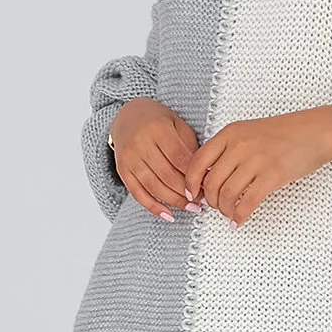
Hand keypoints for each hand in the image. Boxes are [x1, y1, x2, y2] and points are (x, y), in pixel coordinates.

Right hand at [109, 98, 199, 219]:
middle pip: (167, 175)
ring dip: (175, 202)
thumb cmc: (158, 121)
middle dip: (187, 192)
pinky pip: (138, 193)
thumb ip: (190, 146)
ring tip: (192, 208)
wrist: (127, 116)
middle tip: (203, 201)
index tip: (208, 186)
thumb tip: (206, 174)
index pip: (179, 158)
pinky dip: (153, 207)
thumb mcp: (177, 125)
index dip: (194, 175)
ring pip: (154, 187)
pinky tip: (168, 215)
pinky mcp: (122, 170)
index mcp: (158, 129)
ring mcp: (130, 159)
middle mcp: (141, 144)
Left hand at [184, 108, 331, 226]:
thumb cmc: (284, 134)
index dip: (190, 182)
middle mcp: (239, 145)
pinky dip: (240, 216)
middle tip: (215, 207)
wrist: (315, 131)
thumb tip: (209, 176)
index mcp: (230, 133)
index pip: (197, 161)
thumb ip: (228, 149)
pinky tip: (239, 220)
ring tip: (229, 213)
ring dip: (224, 210)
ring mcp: (256, 160)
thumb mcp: (249, 132)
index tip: (193, 194)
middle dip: (210, 201)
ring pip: (227, 194)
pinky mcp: (273, 175)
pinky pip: (248, 202)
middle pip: (210, 182)